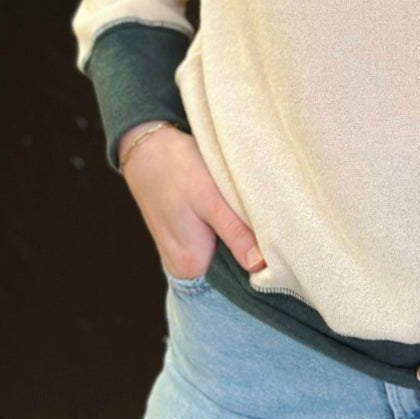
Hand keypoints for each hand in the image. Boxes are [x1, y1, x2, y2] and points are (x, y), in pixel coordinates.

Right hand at [119, 122, 266, 280]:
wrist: (145, 145)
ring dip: (234, 232)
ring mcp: (177, 253)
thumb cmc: (177, 166)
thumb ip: (235, 233)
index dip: (258, 258)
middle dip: (247, 243)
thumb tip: (259, 266)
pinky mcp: (178, 237)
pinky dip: (221, 225)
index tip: (274, 238)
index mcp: (190, 265)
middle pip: (228, 262)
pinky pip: (209, 239)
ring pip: (220, 249)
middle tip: (262, 217)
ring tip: (241, 209)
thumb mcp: (211, 198)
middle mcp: (181, 267)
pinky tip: (225, 206)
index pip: (237, 273)